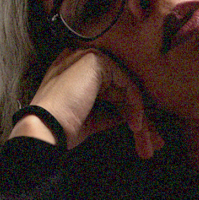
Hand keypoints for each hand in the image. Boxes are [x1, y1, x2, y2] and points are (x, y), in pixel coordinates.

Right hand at [9, 48, 163, 159]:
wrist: (45, 128)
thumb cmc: (63, 128)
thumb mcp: (93, 119)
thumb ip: (112, 111)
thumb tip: (134, 115)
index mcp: (79, 71)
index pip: (113, 88)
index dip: (130, 111)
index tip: (143, 135)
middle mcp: (82, 58)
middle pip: (123, 87)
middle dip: (140, 116)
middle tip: (153, 143)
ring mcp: (88, 56)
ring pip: (127, 85)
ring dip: (140, 115)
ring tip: (146, 141)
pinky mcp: (96, 61)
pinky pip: (126, 82)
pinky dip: (134, 104)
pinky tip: (134, 124)